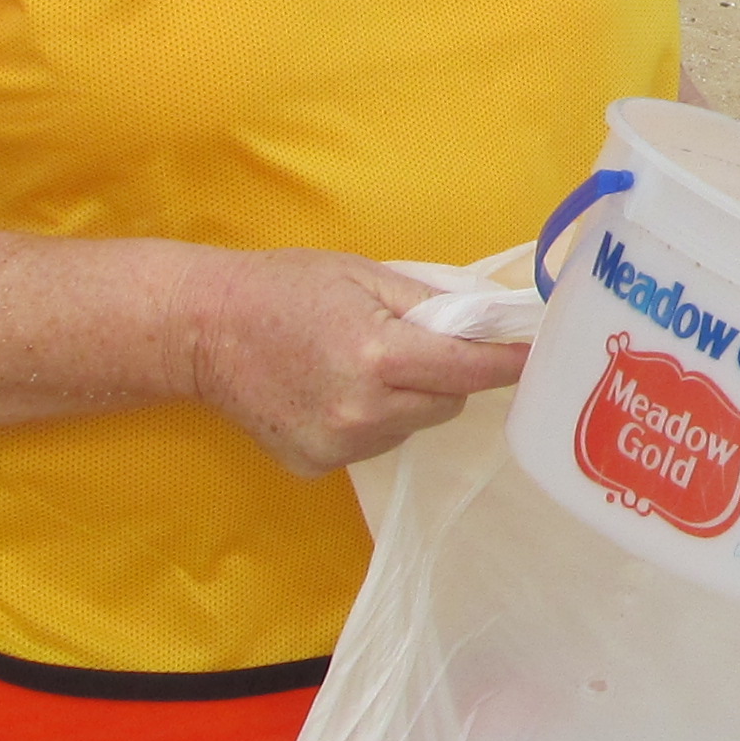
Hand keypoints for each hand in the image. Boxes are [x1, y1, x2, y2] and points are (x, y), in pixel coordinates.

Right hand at [186, 248, 533, 473]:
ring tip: (359, 365)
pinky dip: (371, 421)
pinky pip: (374, 444)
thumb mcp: (364, 275)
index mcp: (379, 357)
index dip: (508, 364)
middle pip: (447, 403)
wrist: (202, 330)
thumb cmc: (284, 288)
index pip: (470, 371)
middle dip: (445, 375)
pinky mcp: (316, 465)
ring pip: (412, 427)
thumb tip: (490, 320)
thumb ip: (432, 302)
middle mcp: (362, 412)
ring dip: (408, 400)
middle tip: (413, 344)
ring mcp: (338, 445)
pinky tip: (331, 392)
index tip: (537, 358)